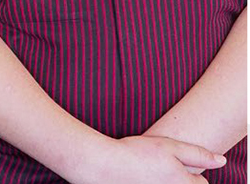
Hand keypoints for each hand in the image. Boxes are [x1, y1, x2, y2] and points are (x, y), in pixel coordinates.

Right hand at [72, 135, 224, 183]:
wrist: (104, 165)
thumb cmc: (136, 154)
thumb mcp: (169, 146)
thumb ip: (198, 154)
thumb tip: (220, 161)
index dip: (191, 171)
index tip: (175, 162)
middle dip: (179, 179)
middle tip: (161, 167)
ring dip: (166, 182)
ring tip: (149, 172)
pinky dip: (151, 183)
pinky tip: (140, 177)